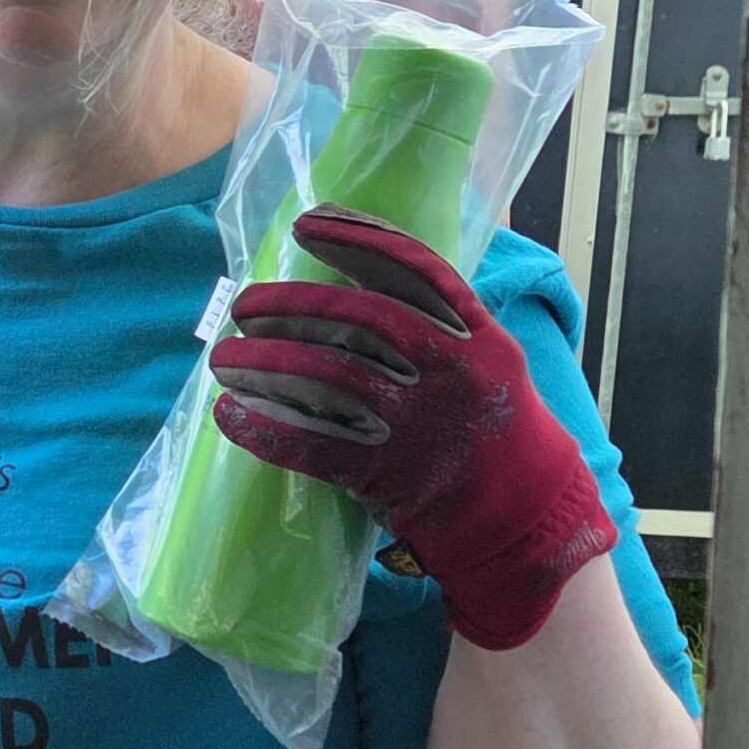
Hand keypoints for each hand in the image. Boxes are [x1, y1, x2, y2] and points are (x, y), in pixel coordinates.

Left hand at [208, 206, 615, 650]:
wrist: (524, 523)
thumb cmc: (499, 435)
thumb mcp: (490, 364)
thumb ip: (438, 326)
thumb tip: (363, 282)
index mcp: (478, 336)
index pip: (413, 269)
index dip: (357, 239)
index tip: (308, 225)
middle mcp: (449, 369)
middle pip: (357, 318)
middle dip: (291, 305)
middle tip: (243, 305)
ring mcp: (417, 422)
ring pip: (327, 375)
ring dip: (264, 364)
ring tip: (223, 359)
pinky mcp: (386, 473)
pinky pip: (313, 444)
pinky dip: (265, 428)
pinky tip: (230, 415)